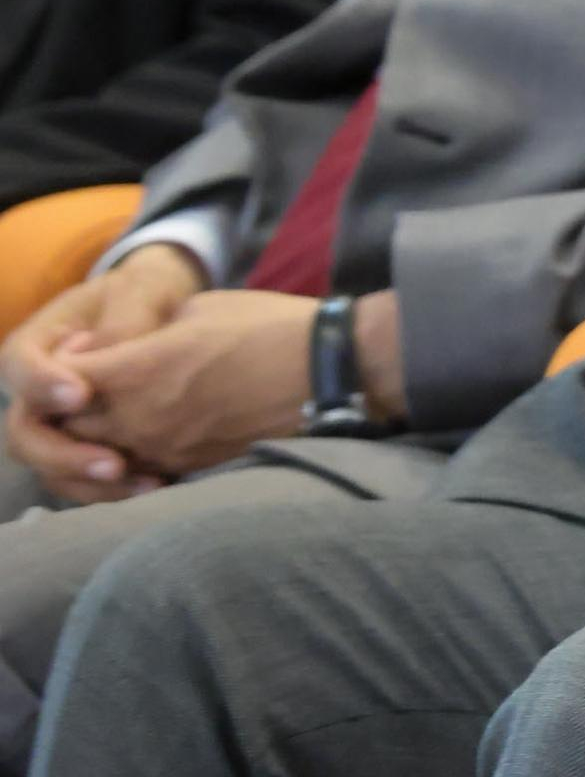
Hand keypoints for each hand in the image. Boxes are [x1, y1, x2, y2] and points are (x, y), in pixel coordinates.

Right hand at [1, 246, 205, 497]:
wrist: (164, 314)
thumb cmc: (143, 295)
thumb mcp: (139, 290)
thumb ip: (124, 319)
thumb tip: (109, 358)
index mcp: (37, 345)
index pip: (18, 366)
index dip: (42, 384)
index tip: (81, 395)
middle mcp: (36, 391)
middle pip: (23, 433)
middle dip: (62, 453)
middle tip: (113, 462)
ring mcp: (56, 424)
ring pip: (48, 467)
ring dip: (89, 482)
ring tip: (142, 484)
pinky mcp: (83, 446)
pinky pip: (80, 479)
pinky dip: (111, 489)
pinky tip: (155, 484)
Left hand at [53, 285, 318, 484]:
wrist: (328, 370)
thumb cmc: (268, 326)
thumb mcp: (198, 308)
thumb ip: (146, 334)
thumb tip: (123, 349)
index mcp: (137, 371)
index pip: (63, 379)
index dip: (65, 362)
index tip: (87, 347)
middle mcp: (140, 418)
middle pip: (70, 426)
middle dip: (73, 404)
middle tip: (98, 381)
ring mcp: (164, 448)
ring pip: (98, 455)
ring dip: (99, 434)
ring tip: (127, 406)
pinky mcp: (189, 466)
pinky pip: (137, 467)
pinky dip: (131, 453)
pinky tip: (155, 428)